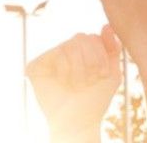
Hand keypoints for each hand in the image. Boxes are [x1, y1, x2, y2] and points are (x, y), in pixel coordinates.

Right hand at [26, 28, 124, 142]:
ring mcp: (48, 58)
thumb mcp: (111, 73)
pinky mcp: (35, 65)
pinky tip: (63, 83)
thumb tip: (106, 26)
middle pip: (81, 37)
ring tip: (76, 85)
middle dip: (91, 60)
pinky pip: (54, 54)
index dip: (100, 55)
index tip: (101, 74)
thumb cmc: (94, 99)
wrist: (78, 121)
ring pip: (69, 46)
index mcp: (80, 52)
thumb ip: (112, 49)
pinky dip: (64, 70)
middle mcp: (63, 52)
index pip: (92, 37)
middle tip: (89, 80)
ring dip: (79, 69)